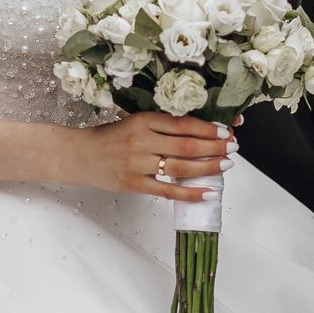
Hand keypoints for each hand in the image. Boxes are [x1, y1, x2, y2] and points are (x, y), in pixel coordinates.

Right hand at [75, 110, 242, 202]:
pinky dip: (189, 193)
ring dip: (207, 167)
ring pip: (180, 167)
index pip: (183, 124)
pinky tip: (206, 192)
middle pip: (186, 145)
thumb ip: (161, 125)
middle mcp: (141, 140)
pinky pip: (167, 190)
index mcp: (143, 120)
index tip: (225, 131)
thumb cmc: (110, 137)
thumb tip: (198, 131)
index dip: (208, 129)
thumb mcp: (134, 121)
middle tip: (233, 148)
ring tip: (225, 166)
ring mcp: (137, 164)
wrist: (80, 155)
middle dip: (215, 148)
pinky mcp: (134, 184)